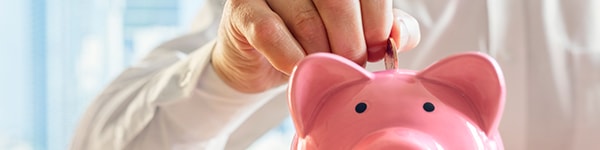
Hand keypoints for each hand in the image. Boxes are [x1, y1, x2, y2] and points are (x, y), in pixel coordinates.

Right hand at [211, 0, 419, 92]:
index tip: (377, 48)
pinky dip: (291, 58)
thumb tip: (399, 36)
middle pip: (338, 2)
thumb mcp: (353, 32)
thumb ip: (383, 29)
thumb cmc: (309, 40)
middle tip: (350, 65)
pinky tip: (298, 70)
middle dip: (351, 44)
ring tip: (323, 69)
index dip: (378, 21)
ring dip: (321, 56)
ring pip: (307, 21)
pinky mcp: (242, 8)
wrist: (259, 59)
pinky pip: (271, 33)